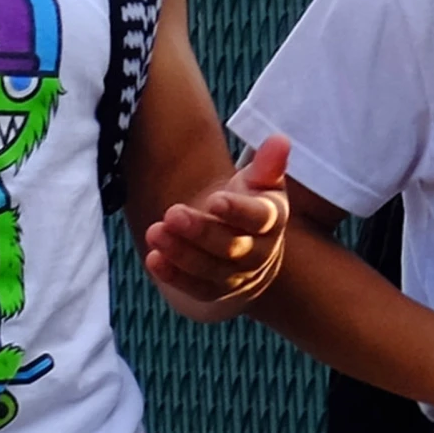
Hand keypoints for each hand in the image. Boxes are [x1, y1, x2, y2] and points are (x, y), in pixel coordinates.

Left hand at [143, 135, 291, 321]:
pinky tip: (153, 259)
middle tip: (172, 213)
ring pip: (209, 269)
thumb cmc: (248, 201)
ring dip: (181, 252)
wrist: (243, 242)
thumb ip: (267, 164)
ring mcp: (236, 276)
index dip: (238, 211)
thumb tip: (279, 140)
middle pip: (232, 247)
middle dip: (201, 232)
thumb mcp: (259, 181)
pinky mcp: (213, 292)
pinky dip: (173, 276)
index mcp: (272, 220)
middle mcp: (259, 253)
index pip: (260, 218)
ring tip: (154, 231)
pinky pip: (193, 288)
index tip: (215, 200)